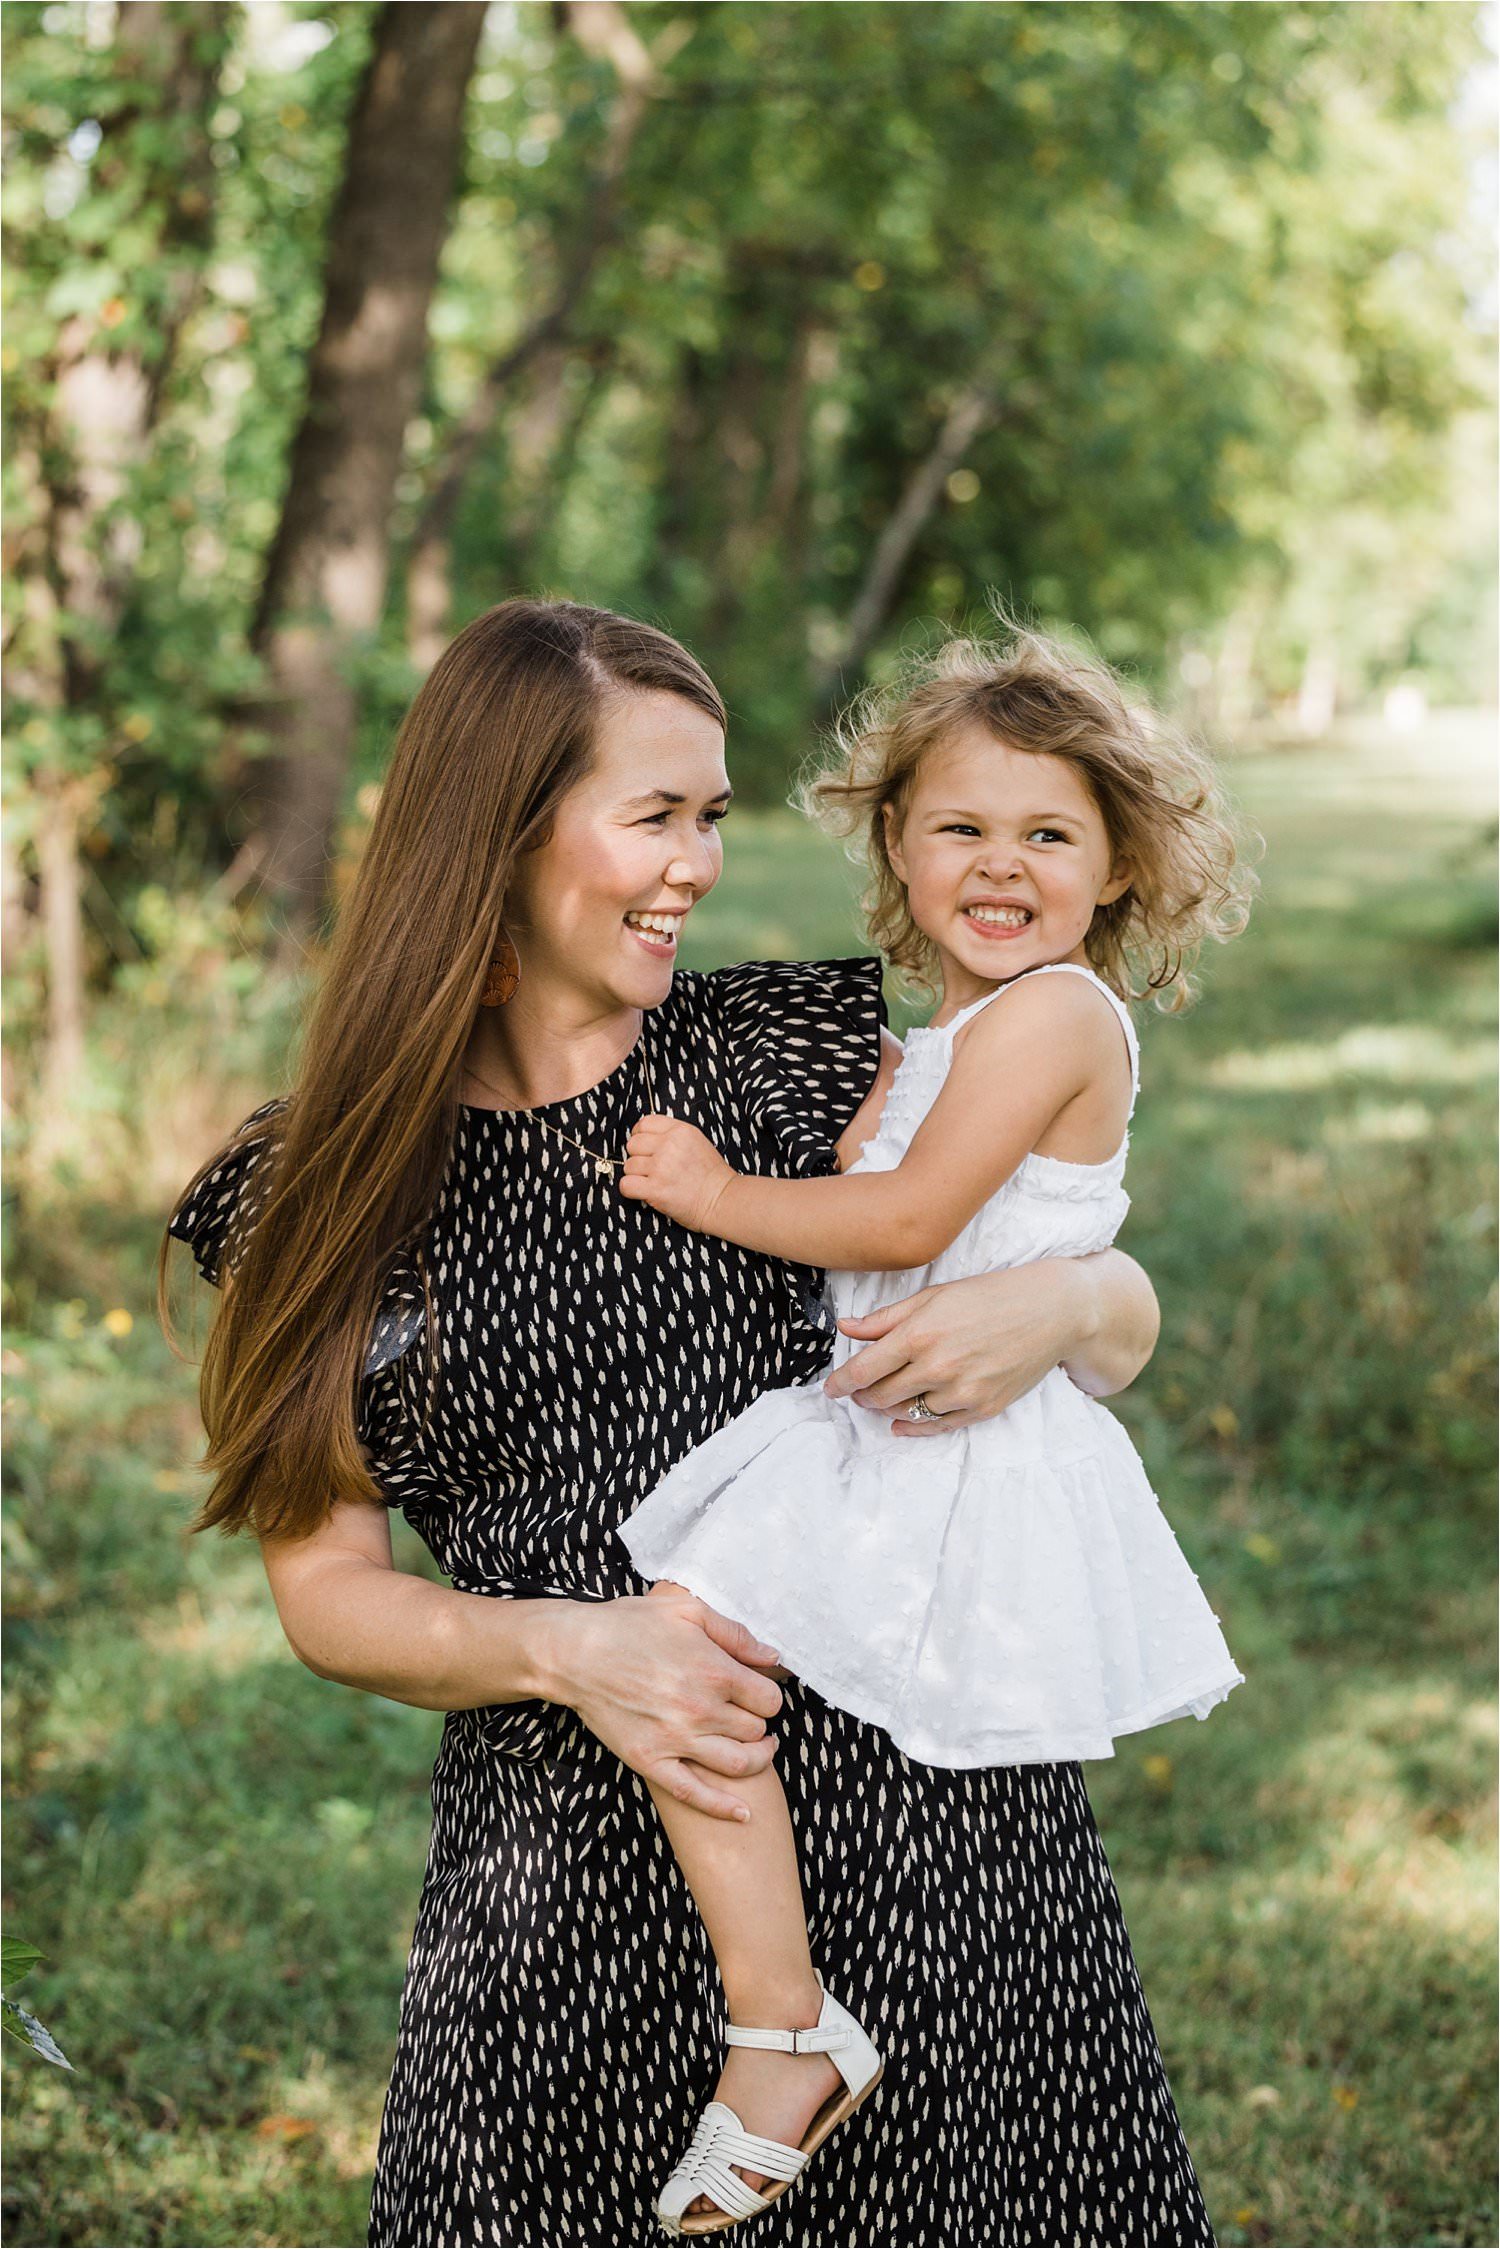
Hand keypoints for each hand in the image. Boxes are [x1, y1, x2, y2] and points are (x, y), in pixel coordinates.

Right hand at [539, 1581, 785, 1819]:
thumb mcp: (686, 1609)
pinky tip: (743, 1813)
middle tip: (749, 1716)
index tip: (757, 1693)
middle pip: (756, 1731)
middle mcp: (701, 1710)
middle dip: (759, 1723)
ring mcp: (675, 1740)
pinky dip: (724, 1808)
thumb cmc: (629, 1625)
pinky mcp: (650, 1761)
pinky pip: (695, 1794)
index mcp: (714, 1671)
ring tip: (758, 1751)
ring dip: (756, 1760)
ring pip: (739, 1764)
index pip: (769, 1699)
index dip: (767, 1696)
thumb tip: (773, 1656)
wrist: (574, 1653)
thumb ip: (733, 1634)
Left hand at [620, 1112, 736, 1230]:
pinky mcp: (655, 1189)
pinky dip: (631, 1190)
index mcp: (680, 1131)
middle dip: (638, 1157)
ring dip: (636, 1175)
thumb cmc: (711, 1175)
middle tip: (651, 1168)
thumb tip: (645, 1136)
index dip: (639, 1135)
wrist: (721, 1200)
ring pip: (629, 1166)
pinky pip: (626, 1184)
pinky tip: (644, 1192)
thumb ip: (673, 1135)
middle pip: (633, 1144)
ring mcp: (661, 1167)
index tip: (644, 1147)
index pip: (644, 1123)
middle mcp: (669, 1146)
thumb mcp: (697, 1141)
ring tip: (653, 1181)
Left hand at [822, 1260, 1090, 1435]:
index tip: (830, 1389)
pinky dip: (913, 1428)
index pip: (864, 1369)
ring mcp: (962, 1391)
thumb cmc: (991, 1295)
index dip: (841, 1383)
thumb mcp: (934, 1296)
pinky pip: (937, 1427)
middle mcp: (938, 1366)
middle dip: (863, 1395)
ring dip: (887, 1409)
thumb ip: (886, 1318)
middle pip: (881, 1395)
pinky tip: (900, 1424)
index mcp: (920, 1333)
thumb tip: (845, 1328)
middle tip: (857, 1391)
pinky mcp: (983, 1408)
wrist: (1051, 1311)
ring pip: (906, 1413)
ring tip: (881, 1399)